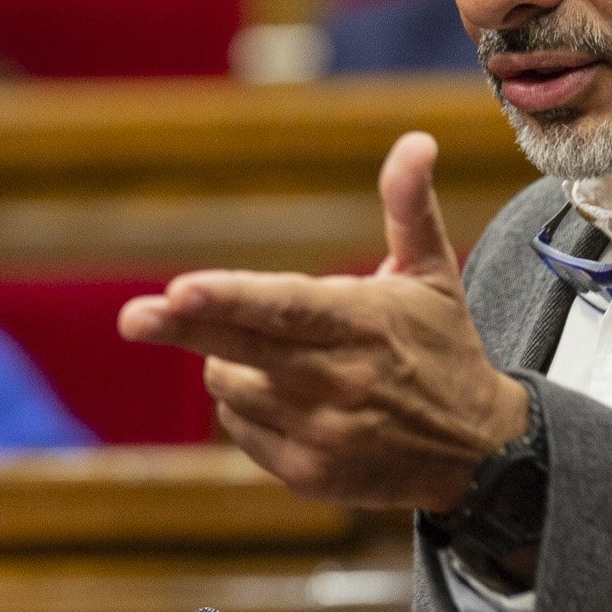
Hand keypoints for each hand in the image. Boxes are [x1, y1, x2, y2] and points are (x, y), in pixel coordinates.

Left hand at [120, 132, 529, 510]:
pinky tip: (292, 401)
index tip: (178, 289)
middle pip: (241, 349)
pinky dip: (249, 407)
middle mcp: (338, 380)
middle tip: (133, 317)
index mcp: (362, 323)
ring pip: (230, 384)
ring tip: (285, 360)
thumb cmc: (441, 349)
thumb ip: (408, 208)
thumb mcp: (433, 275)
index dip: (228, 298)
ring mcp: (321, 432)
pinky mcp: (308, 473)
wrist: (478, 453)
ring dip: (234, 363)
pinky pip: (240, 427)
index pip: (284, 307)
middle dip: (181, 328)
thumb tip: (417, 139)